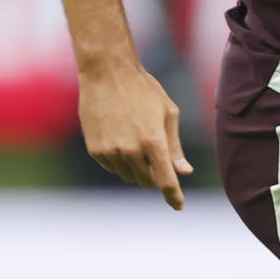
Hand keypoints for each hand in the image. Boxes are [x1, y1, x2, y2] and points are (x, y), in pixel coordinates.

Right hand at [79, 58, 192, 209]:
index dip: (173, 196)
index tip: (178, 206)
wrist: (107, 72)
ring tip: (133, 136)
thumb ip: (174, 146)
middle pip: (147, 181)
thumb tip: (184, 172)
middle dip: (154, 173)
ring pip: (128, 175)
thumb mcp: (167, 113)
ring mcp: (111, 151)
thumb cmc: (143, 89)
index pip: (165, 181)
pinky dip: (118, 159)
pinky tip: (118, 134)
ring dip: (135, 166)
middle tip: (153, 150)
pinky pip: (112, 166)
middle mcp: (131, 151)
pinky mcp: (95, 149)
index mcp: (153, 141)